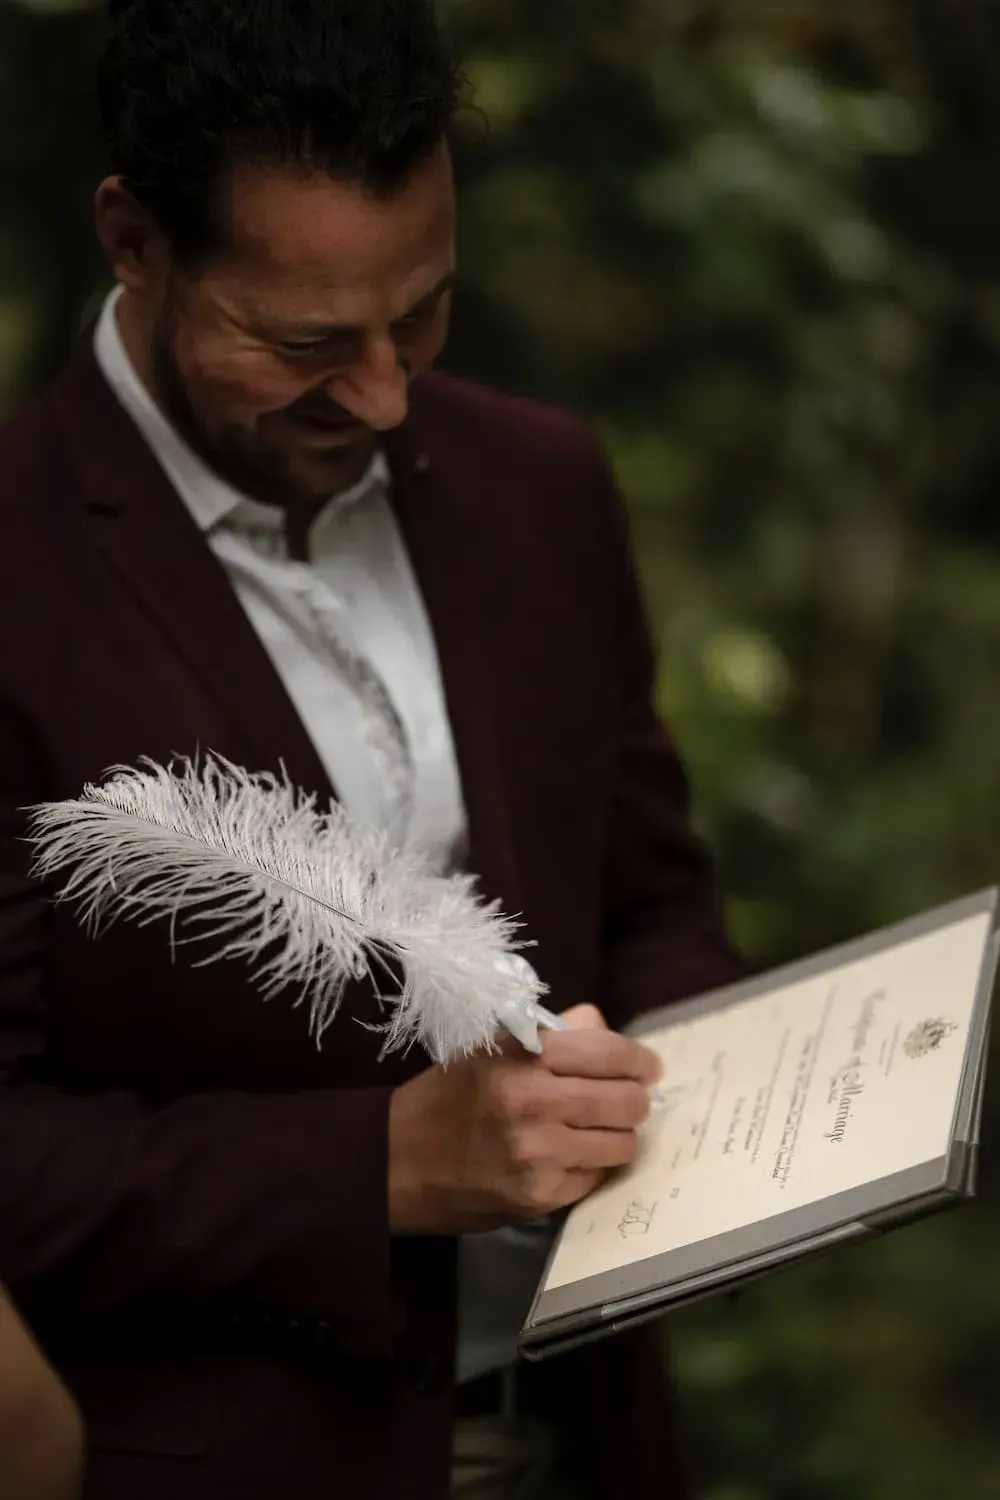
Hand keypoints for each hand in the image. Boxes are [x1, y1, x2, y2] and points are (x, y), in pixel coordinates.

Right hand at [387, 1004, 661, 1234]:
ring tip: (600, 1131)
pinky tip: (571, 1158)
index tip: (649, 1067)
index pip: (608, 1051)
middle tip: (632, 1101)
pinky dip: (591, 1168)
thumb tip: (606, 1030)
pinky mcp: (538, 1196)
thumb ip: (553, 1033)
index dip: (639, 1060)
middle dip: (636, 1100)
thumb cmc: (448, 1097)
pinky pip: (594, 1178)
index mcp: (522, 1055)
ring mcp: (537, 1153)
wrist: (396, 1161)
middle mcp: (532, 1101)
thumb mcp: (492, 1049)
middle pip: (625, 1101)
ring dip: (618, 1137)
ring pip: (621, 1144)